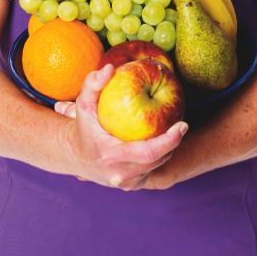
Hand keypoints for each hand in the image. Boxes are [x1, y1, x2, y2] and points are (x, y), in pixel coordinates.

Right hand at [56, 63, 188, 189]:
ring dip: (167, 149)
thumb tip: (110, 69)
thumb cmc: (83, 125)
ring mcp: (126, 183)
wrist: (74, 155)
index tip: (182, 124)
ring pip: (157, 166)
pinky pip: (152, 171)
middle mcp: (118, 174)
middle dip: (173, 143)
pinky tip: (161, 142)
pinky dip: (159, 157)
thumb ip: (93, 83)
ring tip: (172, 131)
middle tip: (182, 124)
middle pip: (157, 160)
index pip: (148, 152)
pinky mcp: (131, 186)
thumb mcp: (83, 103)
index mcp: (110, 155)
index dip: (169, 141)